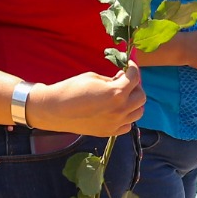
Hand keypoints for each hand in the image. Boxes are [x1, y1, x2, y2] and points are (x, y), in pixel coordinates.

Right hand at [28, 63, 144, 136]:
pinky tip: (116, 110)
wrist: (55, 110)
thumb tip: (122, 80)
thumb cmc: (72, 89)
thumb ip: (112, 80)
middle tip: (124, 80)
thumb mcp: (94, 78)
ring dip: (133, 102)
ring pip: (138, 113)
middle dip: (135, 86)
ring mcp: (115, 124)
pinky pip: (127, 125)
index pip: (135, 78)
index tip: (129, 65)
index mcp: (116, 93)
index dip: (133, 69)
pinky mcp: (109, 132)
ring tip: (121, 95)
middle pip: (141, 97)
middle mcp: (120, 110)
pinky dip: (126, 116)